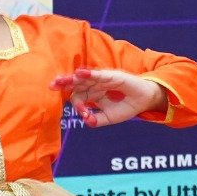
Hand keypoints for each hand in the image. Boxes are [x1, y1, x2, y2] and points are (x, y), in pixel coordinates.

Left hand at [49, 68, 166, 127]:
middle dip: (63, 84)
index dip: (77, 105)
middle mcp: (95, 85)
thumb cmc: (126, 107)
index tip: (84, 114)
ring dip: (72, 79)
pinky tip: (79, 73)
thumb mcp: (109, 118)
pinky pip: (98, 75)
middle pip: (76, 84)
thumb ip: (97, 120)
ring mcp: (102, 80)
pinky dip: (89, 74)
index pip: (78, 97)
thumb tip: (87, 121)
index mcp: (92, 94)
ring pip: (84, 78)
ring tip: (60, 80)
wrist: (145, 100)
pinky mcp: (112, 76)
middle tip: (51, 86)